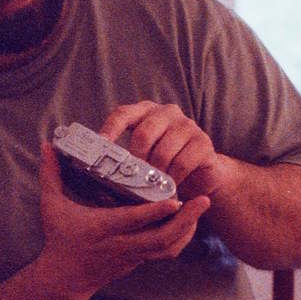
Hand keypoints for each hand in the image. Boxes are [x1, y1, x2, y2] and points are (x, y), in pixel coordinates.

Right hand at [38, 143, 209, 296]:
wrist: (64, 279)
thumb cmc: (59, 239)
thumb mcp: (51, 206)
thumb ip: (51, 174)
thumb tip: (46, 145)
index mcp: (102, 227)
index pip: (133, 219)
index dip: (155, 211)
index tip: (175, 198)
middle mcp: (121, 243)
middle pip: (160, 236)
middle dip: (185, 220)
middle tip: (203, 200)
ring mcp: (132, 255)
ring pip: (167, 247)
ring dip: (188, 228)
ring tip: (201, 207)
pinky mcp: (137, 261)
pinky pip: (165, 252)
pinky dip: (180, 239)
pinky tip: (189, 223)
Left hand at [100, 101, 239, 202]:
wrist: (201, 175)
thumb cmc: (164, 165)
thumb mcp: (142, 156)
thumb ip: (125, 155)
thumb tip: (97, 170)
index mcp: (146, 112)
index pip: (123, 114)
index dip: (110, 129)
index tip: (100, 146)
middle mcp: (167, 113)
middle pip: (143, 134)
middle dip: (136, 161)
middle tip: (134, 178)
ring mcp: (187, 125)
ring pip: (162, 152)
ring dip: (155, 174)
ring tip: (152, 186)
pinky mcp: (203, 142)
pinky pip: (181, 163)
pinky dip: (172, 179)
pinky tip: (169, 187)